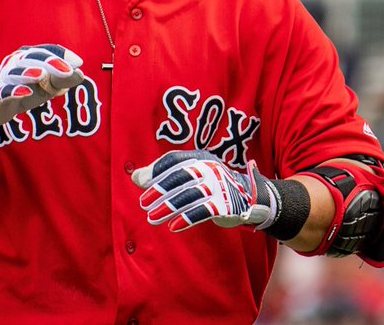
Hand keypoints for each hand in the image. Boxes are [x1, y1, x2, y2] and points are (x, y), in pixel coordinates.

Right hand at [0, 44, 83, 130]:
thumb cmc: (24, 91)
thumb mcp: (47, 86)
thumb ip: (62, 79)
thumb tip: (80, 73)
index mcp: (28, 57)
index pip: (45, 51)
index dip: (60, 54)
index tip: (77, 62)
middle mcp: (15, 63)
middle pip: (32, 57)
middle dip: (50, 62)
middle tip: (68, 71)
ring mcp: (4, 78)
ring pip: (16, 73)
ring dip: (28, 72)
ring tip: (42, 75)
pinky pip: (4, 91)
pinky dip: (14, 91)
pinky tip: (26, 93)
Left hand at [132, 150, 274, 231]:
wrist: (248, 197)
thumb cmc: (210, 184)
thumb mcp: (189, 174)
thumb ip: (162, 174)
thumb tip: (135, 176)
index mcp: (199, 158)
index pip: (174, 160)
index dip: (157, 170)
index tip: (142, 183)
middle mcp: (209, 168)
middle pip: (181, 177)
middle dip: (160, 190)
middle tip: (144, 204)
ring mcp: (219, 186)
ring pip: (190, 196)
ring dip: (169, 207)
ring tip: (153, 218)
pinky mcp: (225, 205)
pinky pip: (203, 211)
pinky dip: (187, 218)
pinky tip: (173, 226)